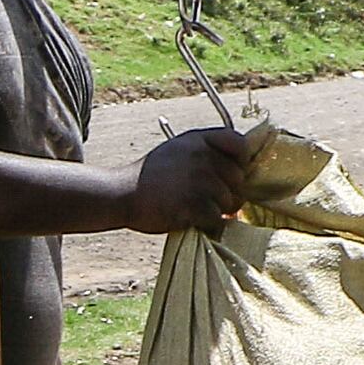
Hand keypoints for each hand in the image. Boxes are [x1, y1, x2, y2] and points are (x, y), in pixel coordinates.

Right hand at [128, 126, 255, 236]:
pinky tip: (190, 220)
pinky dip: (207, 225)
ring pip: (230, 202)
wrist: (122, 194)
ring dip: (217, 211)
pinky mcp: (194, 203)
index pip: (239, 144)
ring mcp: (198, 179)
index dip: (241, 161)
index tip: (231, 173)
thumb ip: (206, 153)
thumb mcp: (178, 150)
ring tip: (194, 210)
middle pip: (238, 179)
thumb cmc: (151, 177)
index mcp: (199, 139)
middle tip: (208, 200)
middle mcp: (202, 155)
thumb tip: (241, 172)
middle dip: (228, 193)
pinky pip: (216, 219)